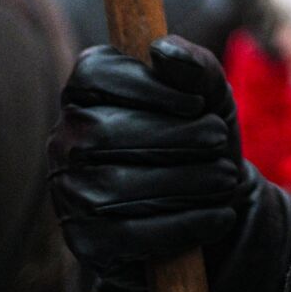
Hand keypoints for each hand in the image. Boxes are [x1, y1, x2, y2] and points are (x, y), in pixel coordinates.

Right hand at [49, 37, 246, 290]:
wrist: (209, 205)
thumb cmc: (201, 135)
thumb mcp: (210, 95)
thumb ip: (193, 64)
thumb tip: (161, 50)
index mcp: (85, 93)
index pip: (94, 75)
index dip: (146, 86)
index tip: (196, 102)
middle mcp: (64, 140)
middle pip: (105, 132)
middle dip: (174, 136)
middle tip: (218, 139)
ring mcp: (69, 193)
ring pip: (117, 185)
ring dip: (185, 181)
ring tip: (226, 178)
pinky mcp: (86, 240)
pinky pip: (129, 234)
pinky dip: (183, 224)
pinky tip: (219, 216)